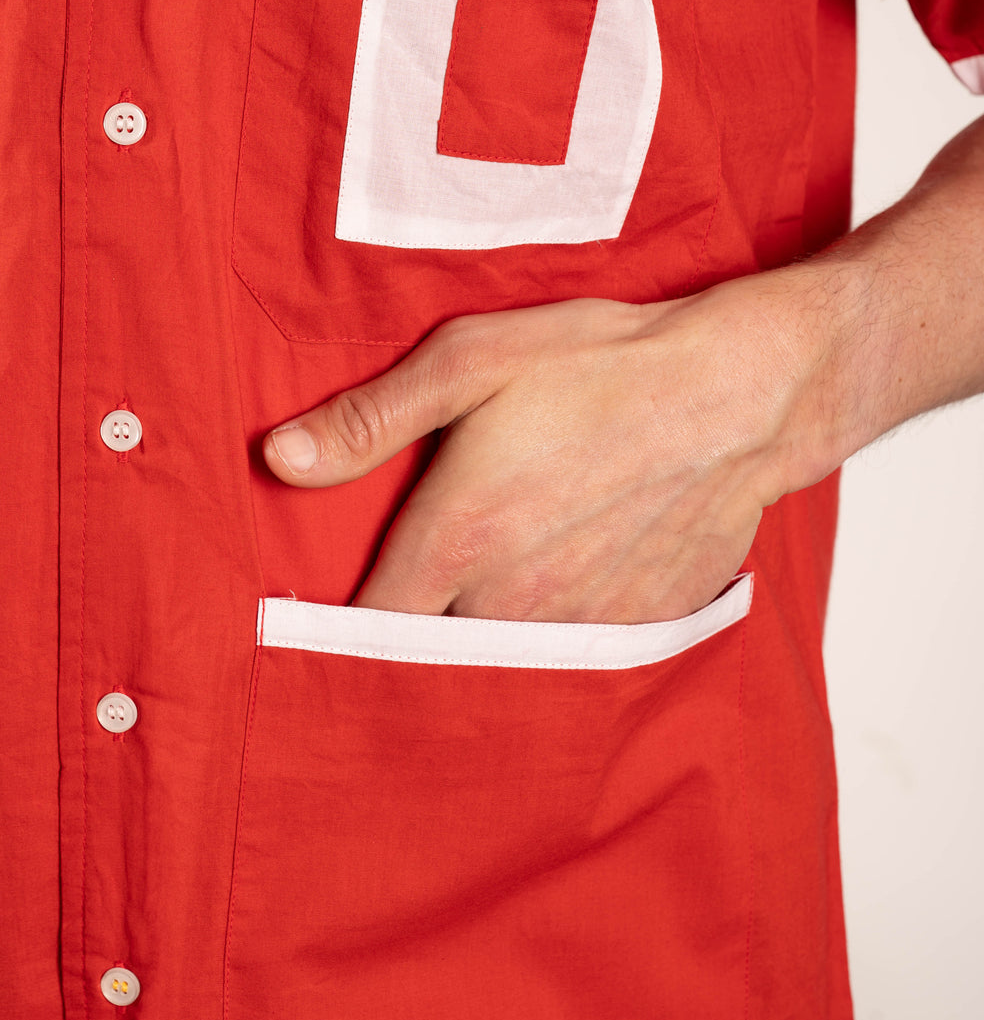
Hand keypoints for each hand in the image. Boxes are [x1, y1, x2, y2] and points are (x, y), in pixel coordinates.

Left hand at [261, 285, 831, 623]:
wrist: (740, 392)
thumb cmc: (603, 366)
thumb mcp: (472, 362)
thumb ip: (369, 420)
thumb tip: (279, 459)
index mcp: (459, 537)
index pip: (369, 626)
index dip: (345, 627)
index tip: (336, 613)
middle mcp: (513, 599)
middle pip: (435, 651)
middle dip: (420, 631)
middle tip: (423, 594)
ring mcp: (580, 624)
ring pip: (507, 658)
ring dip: (491, 636)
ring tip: (501, 585)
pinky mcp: (638, 630)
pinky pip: (577, 657)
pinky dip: (560, 635)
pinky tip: (569, 584)